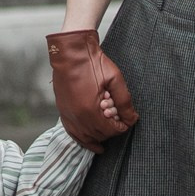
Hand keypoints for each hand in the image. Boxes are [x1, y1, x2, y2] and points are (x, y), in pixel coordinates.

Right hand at [45, 28, 137, 147]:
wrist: (70, 52)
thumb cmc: (91, 62)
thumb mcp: (115, 79)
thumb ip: (125, 101)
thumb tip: (132, 118)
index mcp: (91, 110)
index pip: (110, 130)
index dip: (121, 127)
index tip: (127, 121)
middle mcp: (77, 116)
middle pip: (98, 135)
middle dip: (110, 132)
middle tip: (118, 123)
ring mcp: (68, 114)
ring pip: (84, 137)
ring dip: (96, 139)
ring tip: (104, 143)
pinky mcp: (62, 110)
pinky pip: (71, 131)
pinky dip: (80, 137)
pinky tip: (87, 140)